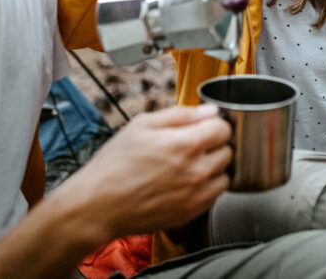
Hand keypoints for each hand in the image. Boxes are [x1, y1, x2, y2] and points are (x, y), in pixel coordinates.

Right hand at [53, 104, 231, 239]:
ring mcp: (196, 196)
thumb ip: (181, 115)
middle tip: (194, 146)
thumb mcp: (142, 125)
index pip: (224, 128)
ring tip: (191, 165)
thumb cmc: (115, 163)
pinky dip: (207, 188)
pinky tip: (186, 183)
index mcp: (186, 144)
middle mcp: (197, 171)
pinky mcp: (190, 214)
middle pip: (228, 151)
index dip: (215, 124)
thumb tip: (210, 111)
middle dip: (215, 145)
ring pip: (225, 176)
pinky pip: (214, 196)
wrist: (97, 205)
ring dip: (214, 168)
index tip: (204, 127)